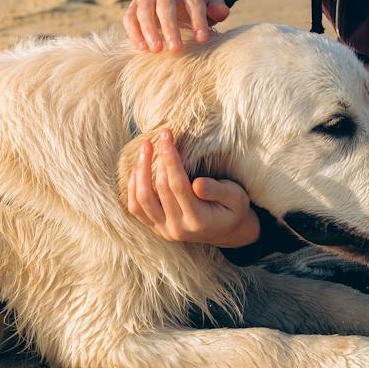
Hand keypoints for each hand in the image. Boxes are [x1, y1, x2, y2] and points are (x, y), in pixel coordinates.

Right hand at [124, 0, 229, 52]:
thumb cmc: (193, 2)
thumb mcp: (209, 0)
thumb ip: (217, 7)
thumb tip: (221, 13)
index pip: (193, 2)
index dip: (198, 20)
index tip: (202, 40)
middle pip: (166, 5)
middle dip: (170, 28)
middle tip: (176, 50)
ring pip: (144, 9)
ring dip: (149, 30)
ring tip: (157, 50)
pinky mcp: (134, 5)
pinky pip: (129, 17)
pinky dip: (133, 32)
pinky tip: (142, 48)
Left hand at [126, 130, 258, 247]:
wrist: (227, 231)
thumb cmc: (233, 208)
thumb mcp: (236, 198)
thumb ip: (218, 191)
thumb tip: (197, 184)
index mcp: (199, 220)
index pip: (178, 185)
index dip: (170, 159)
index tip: (167, 136)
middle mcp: (178, 228)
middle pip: (159, 190)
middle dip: (158, 158)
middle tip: (159, 136)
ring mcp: (164, 230)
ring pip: (142, 200)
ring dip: (140, 171)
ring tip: (145, 147)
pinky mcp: (156, 228)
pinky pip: (136, 208)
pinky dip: (133, 187)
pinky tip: (138, 167)